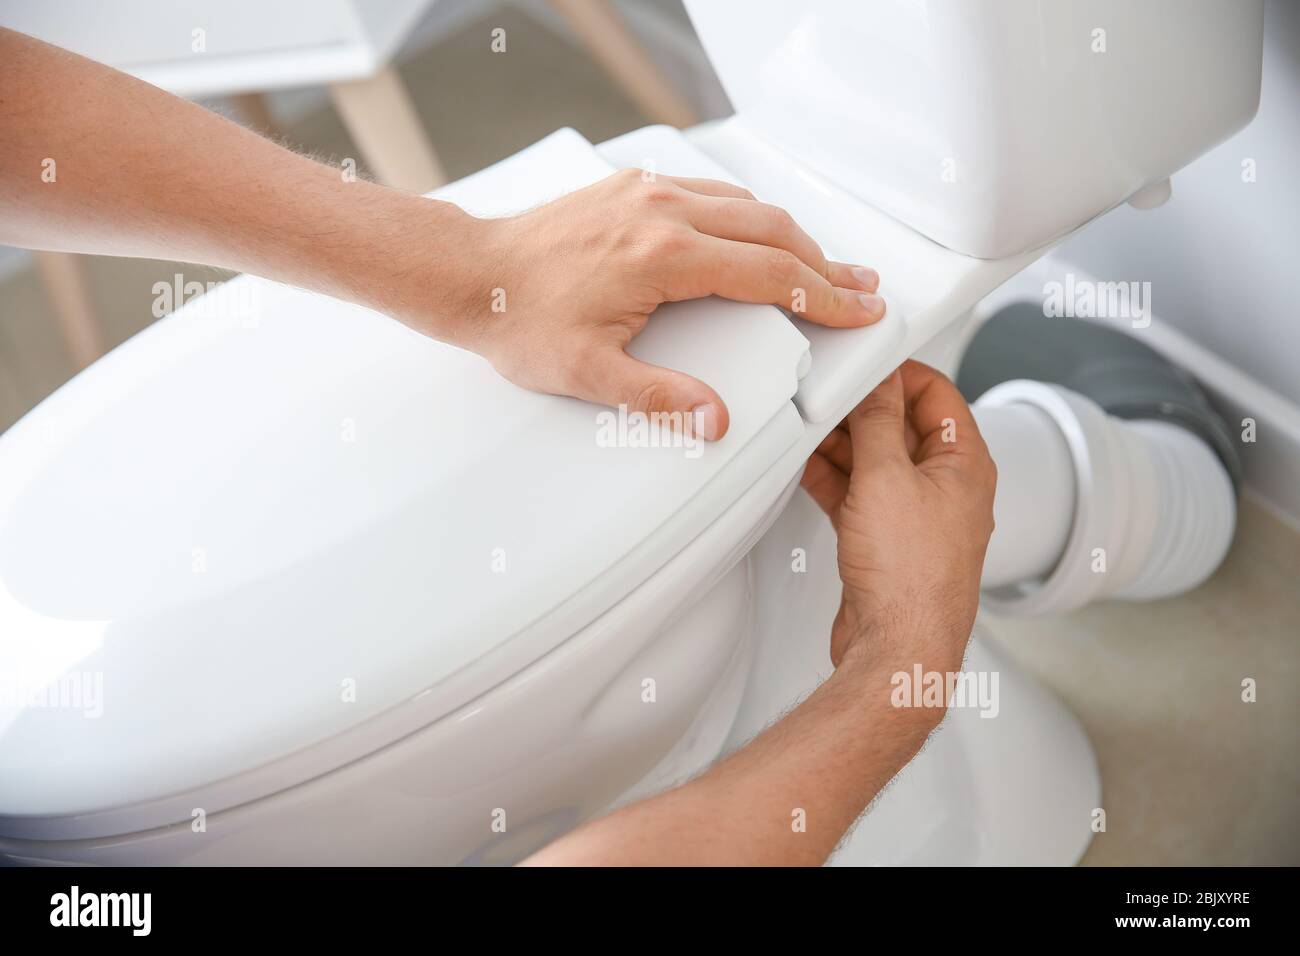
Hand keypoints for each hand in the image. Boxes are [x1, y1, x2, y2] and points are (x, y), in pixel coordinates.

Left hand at [454, 169, 884, 439]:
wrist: (470, 274)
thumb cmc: (520, 321)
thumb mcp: (587, 375)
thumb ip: (657, 398)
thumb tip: (713, 420)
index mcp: (664, 256)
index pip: (770, 273)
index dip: (823, 294)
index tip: (860, 307)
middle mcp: (662, 211)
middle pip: (771, 230)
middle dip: (824, 262)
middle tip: (860, 286)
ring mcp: (646, 192)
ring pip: (744, 204)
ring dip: (789, 235)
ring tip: (820, 263)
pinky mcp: (631, 187)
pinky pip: (709, 191)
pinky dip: (747, 213)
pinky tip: (754, 231)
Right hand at [800, 361, 996, 675]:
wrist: (897, 649)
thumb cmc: (912, 579)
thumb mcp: (886, 478)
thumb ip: (878, 421)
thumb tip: (879, 381)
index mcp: (965, 464)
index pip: (937, 395)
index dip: (899, 374)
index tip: (863, 364)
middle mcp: (947, 489)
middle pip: (903, 428)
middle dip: (863, 411)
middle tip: (828, 397)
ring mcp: (916, 517)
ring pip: (877, 462)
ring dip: (844, 446)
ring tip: (810, 429)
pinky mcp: (888, 542)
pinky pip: (860, 495)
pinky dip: (835, 480)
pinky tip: (808, 469)